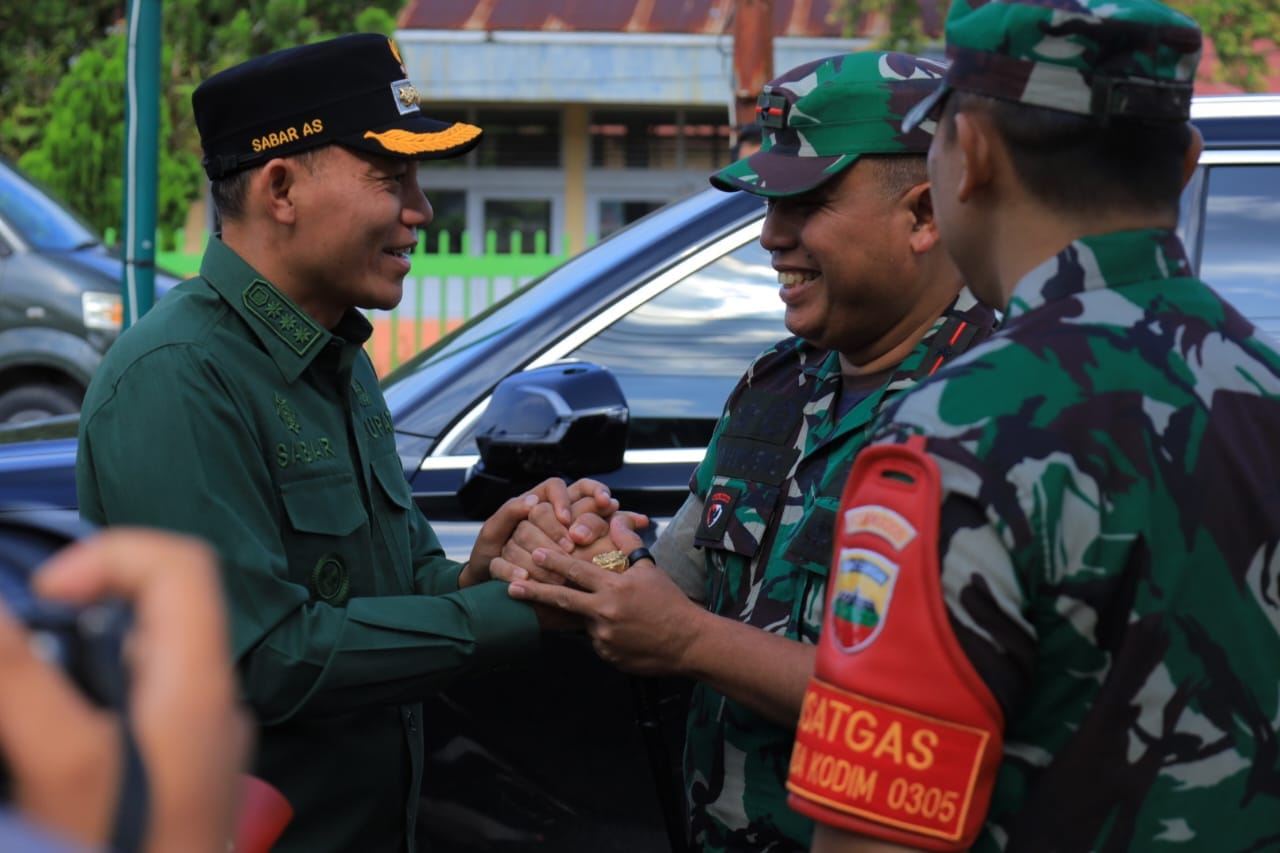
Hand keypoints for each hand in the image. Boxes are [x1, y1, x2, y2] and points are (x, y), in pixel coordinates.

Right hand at [0, 528, 250, 852]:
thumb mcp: (62, 765)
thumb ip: (18, 677)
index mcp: (201, 682)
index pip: (181, 565)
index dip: (110, 556)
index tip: (45, 593)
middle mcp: (212, 702)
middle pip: (150, 616)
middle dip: (72, 625)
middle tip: (23, 674)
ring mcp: (200, 741)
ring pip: (134, 669)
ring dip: (71, 678)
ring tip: (36, 731)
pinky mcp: (181, 775)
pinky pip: (135, 716)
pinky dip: (84, 717)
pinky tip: (52, 759)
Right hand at [464, 478, 620, 586]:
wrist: (510, 575)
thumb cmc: (561, 560)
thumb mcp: (589, 546)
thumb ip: (614, 531)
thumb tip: (642, 521)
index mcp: (562, 505)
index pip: (579, 486)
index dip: (593, 490)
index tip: (608, 503)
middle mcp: (536, 508)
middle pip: (548, 502)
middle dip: (562, 521)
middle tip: (576, 541)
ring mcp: (511, 526)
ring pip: (526, 525)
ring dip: (543, 541)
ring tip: (559, 558)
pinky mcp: (491, 546)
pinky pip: (500, 552)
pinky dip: (511, 566)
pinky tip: (524, 576)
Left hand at [497, 517, 703, 674]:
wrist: (688, 642)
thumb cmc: (670, 602)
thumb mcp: (649, 569)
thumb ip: (628, 543)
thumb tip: (615, 519)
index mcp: (614, 587)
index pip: (576, 570)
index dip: (553, 561)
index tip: (533, 555)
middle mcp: (604, 611)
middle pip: (562, 599)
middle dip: (535, 592)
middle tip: (512, 587)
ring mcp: (603, 636)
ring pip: (582, 621)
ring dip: (587, 616)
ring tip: (615, 616)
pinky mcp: (606, 654)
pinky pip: (595, 640)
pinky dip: (601, 633)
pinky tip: (624, 632)